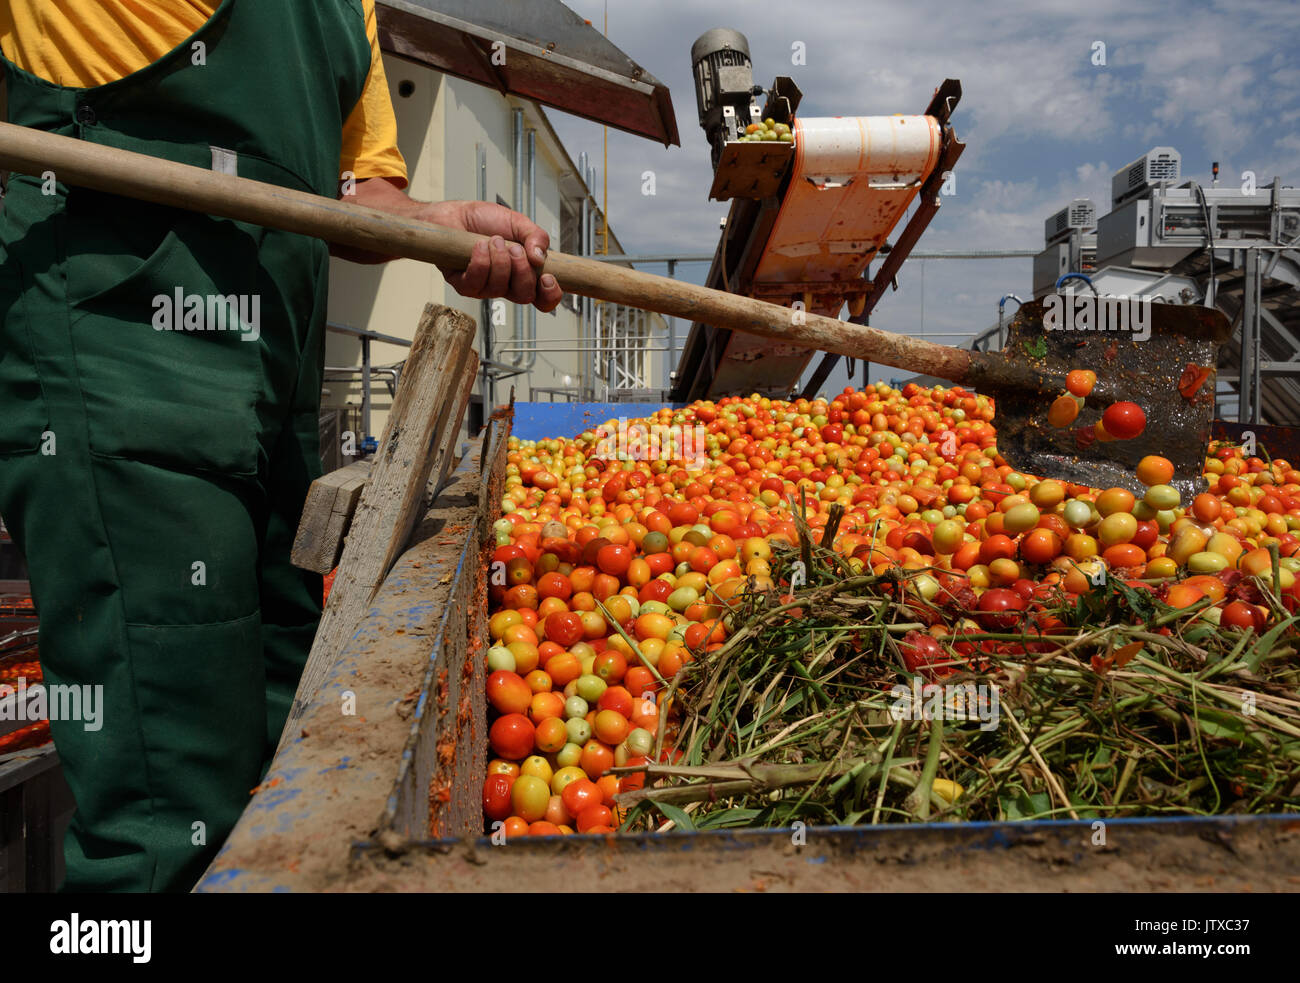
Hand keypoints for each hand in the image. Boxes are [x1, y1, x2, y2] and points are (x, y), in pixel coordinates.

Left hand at [418, 200, 562, 312]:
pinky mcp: (464, 285)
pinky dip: (480, 261)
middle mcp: (506, 285)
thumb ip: (536, 236)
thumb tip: (540, 257)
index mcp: (523, 273)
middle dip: (521, 270)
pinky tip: (479, 246)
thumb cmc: (484, 221)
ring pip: (499, 288)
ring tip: (493, 240)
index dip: (550, 294)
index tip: (547, 277)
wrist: (454, 214)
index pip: (543, 297)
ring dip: (499, 260)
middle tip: (514, 248)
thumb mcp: (518, 222)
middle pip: (524, 295)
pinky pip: (476, 282)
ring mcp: (485, 288)